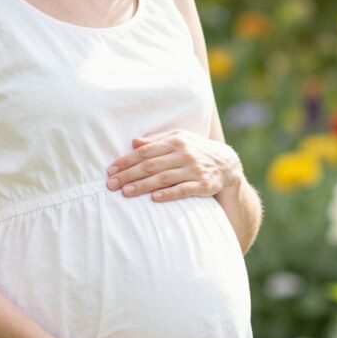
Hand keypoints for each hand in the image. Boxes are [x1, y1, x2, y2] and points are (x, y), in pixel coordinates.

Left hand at [105, 129, 241, 201]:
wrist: (226, 163)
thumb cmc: (195, 150)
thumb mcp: (179, 139)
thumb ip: (156, 140)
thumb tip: (133, 142)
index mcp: (176, 141)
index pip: (145, 152)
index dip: (126, 161)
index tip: (110, 170)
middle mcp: (184, 154)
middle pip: (151, 165)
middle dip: (128, 175)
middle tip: (111, 184)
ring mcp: (194, 170)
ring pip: (164, 178)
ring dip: (143, 186)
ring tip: (125, 192)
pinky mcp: (203, 185)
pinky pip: (183, 190)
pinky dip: (169, 194)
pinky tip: (154, 198)